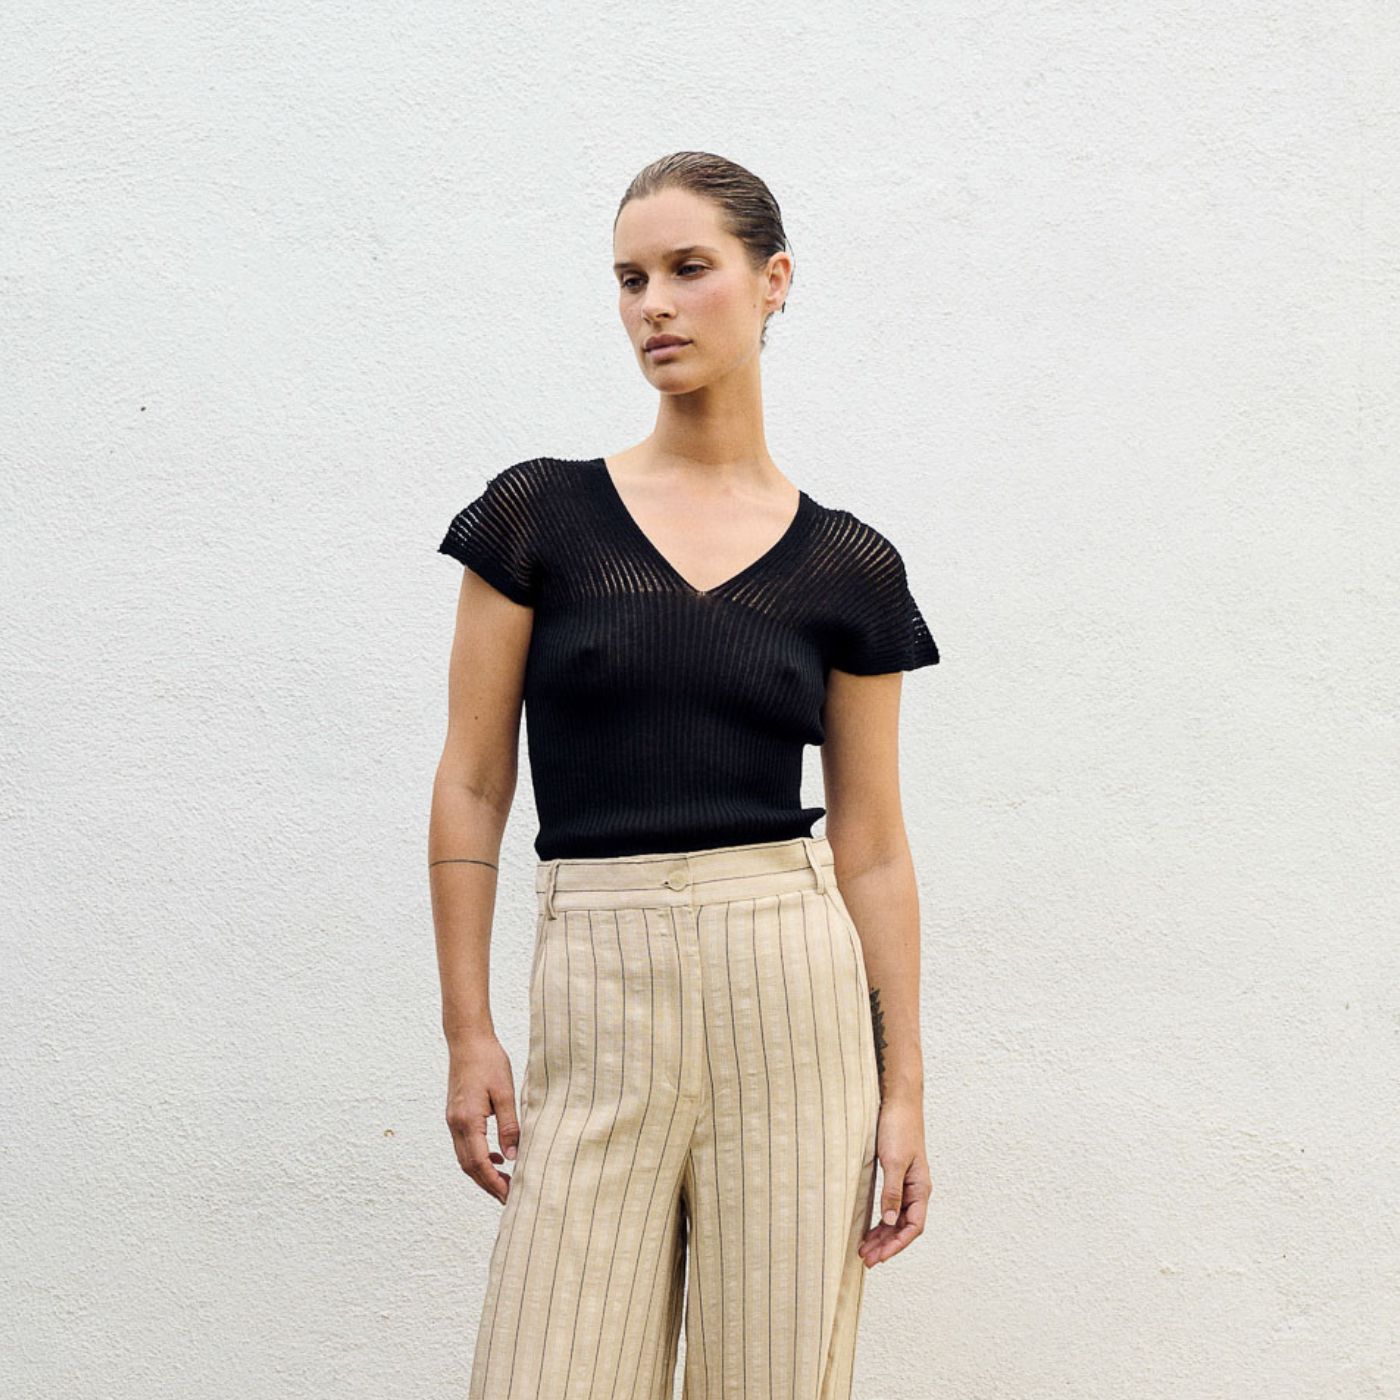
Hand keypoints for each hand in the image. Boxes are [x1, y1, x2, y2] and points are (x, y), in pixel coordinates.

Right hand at [445, 1031, 519, 1203]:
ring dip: (483, 1173)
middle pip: (469, 1167)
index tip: (510, 1196)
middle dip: (488, 1185)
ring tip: (505, 1182)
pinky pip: (465, 1145)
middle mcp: (456, 1124)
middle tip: (509, 1197)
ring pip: (465, 1158)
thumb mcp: (506, 1092)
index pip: (479, 1163)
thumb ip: (509, 1126)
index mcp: (467, 1120)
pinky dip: (478, 1157)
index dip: (494, 1183)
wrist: (468, 1041)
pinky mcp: (456, 1115)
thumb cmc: (488, 1061)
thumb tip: (513, 1157)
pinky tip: (496, 1156)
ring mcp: (453, 1120)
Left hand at [858, 1092, 929, 1267]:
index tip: (880, 1256)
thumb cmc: (899, 1128)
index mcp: (921, 1188)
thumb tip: (889, 1221)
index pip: (913, 1226)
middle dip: (886, 1244)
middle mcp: (917, 1189)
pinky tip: (870, 1228)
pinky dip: (881, 1219)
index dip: (897, 1244)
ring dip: (882, 1234)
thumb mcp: (894, 1161)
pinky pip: (891, 1205)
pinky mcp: (897, 1175)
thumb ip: (892, 1192)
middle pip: (904, 1226)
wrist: (898, 1101)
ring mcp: (907, 1183)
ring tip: (864, 1249)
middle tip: (867, 1259)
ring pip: (896, 1218)